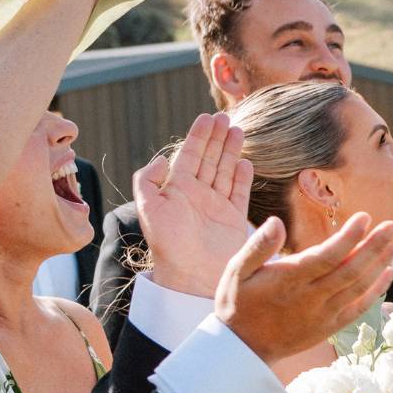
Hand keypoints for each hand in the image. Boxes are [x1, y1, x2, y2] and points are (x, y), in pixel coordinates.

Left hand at [133, 113, 252, 298]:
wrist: (191, 275)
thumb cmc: (168, 244)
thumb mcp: (147, 208)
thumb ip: (147, 180)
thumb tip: (160, 160)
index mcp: (177, 189)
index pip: (189, 155)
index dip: (198, 135)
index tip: (207, 117)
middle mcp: (196, 195)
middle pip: (209, 158)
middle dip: (217, 137)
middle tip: (226, 117)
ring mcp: (216, 206)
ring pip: (224, 171)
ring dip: (230, 151)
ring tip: (238, 130)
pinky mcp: (233, 220)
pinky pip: (239, 192)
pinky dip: (242, 177)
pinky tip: (245, 161)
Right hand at [215, 213, 392, 365]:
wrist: (243, 348)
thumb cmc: (238, 303)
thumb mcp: (236, 270)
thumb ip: (257, 245)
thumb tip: (277, 221)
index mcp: (288, 281)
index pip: (326, 256)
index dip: (348, 238)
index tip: (366, 217)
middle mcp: (310, 299)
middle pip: (350, 270)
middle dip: (374, 247)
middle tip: (392, 226)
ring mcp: (323, 316)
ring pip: (358, 287)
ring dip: (380, 263)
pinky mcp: (329, 327)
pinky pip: (358, 309)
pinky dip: (376, 291)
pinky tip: (389, 273)